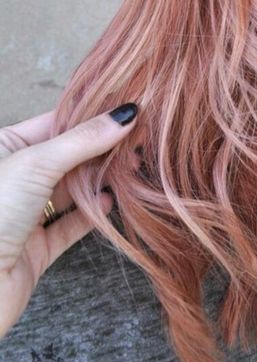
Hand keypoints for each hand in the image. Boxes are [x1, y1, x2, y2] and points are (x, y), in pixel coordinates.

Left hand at [0, 102, 138, 336]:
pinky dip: (92, 214)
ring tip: (130, 170)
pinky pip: (70, 226)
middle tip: (138, 144)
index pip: (57, 122)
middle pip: (69, 156)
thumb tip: (126, 114)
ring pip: (72, 190)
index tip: (129, 112)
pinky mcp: (36, 248)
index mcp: (5, 147)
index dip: (92, 117)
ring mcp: (25, 214)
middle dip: (102, 149)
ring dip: (100, 180)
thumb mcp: (37, 162)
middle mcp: (15, 177)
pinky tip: (109, 202)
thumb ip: (84, 139)